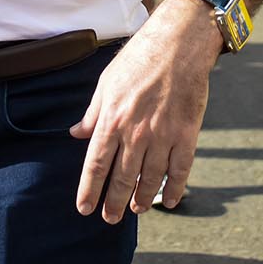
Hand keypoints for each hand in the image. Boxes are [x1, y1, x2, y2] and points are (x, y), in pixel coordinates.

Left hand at [72, 0, 218, 221]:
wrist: (177, 45)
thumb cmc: (138, 60)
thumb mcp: (106, 83)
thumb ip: (92, 113)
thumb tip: (75, 134)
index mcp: (112, 119)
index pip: (96, 164)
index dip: (89, 190)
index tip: (84, 208)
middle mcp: (135, 132)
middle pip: (122, 178)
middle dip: (114, 203)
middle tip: (109, 218)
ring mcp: (163, 136)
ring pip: (150, 179)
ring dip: (141, 198)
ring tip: (135, 209)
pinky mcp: (187, 134)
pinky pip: (180, 170)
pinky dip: (174, 188)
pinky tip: (169, 200)